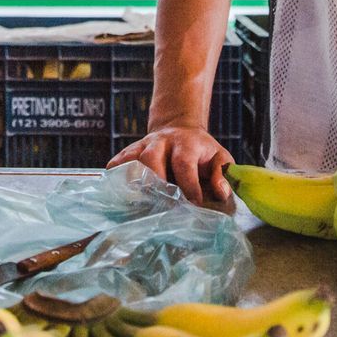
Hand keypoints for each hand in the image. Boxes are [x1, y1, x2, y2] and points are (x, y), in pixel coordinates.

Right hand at [108, 126, 234, 211]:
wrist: (180, 130)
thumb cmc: (202, 151)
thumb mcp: (220, 157)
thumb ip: (222, 173)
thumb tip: (221, 193)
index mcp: (187, 143)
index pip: (184, 163)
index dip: (188, 185)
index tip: (193, 205)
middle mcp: (162, 142)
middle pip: (151, 158)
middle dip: (154, 182)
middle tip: (161, 206)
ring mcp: (143, 146)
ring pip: (132, 159)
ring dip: (133, 181)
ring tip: (137, 205)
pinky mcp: (131, 152)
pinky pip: (118, 162)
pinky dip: (115, 177)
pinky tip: (117, 194)